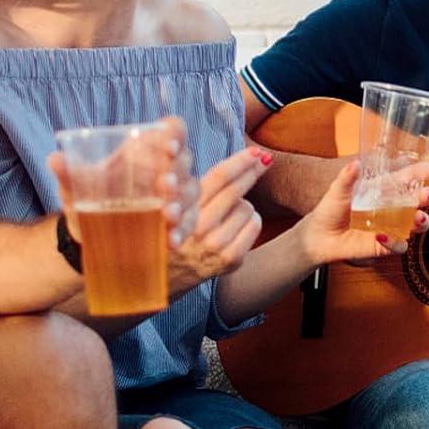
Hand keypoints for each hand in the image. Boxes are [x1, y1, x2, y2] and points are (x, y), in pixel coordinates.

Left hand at [49, 117, 198, 249]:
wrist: (90, 232)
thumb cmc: (90, 196)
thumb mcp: (77, 184)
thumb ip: (68, 172)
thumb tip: (55, 159)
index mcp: (145, 149)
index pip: (172, 130)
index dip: (176, 133)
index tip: (168, 145)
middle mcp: (166, 168)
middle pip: (185, 161)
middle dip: (178, 173)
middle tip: (163, 185)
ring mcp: (176, 195)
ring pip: (192, 191)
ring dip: (182, 203)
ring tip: (168, 215)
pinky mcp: (179, 220)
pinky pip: (190, 222)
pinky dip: (183, 231)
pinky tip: (171, 240)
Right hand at [167, 146, 269, 294]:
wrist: (164, 277)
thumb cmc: (170, 233)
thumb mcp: (173, 205)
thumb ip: (193, 185)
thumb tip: (230, 159)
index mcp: (183, 208)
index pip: (219, 177)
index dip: (241, 161)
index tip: (256, 152)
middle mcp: (198, 226)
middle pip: (236, 190)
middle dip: (253, 171)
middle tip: (265, 160)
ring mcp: (216, 244)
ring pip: (247, 206)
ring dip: (243, 205)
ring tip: (226, 214)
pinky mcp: (230, 259)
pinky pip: (255, 225)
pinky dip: (251, 221)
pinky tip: (236, 226)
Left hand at [299, 159, 428, 263]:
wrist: (319, 236)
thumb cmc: (330, 210)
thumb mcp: (337, 190)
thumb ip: (347, 178)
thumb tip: (354, 164)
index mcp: (383, 190)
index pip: (406, 179)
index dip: (420, 173)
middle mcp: (392, 208)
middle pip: (417, 202)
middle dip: (426, 197)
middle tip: (427, 194)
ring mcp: (391, 226)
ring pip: (416, 224)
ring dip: (421, 221)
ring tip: (418, 218)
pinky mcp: (385, 245)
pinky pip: (399, 245)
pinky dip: (395, 242)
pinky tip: (383, 237)